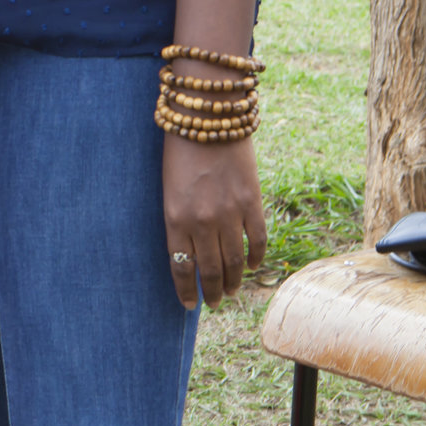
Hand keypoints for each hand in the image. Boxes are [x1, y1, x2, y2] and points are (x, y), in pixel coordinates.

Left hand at [163, 129, 266, 307]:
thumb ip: (179, 220)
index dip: (185, 290)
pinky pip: (257, 241)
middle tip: (215, 303)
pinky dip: (256, 258)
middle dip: (212, 291)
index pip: (181, 266)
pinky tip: (252, 266)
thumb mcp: (168, 189)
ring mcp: (229, 214)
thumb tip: (188, 251)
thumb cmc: (179, 153)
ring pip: (234, 262)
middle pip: (210, 270)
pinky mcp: (252, 204)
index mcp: (174, 218)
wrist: (207, 120)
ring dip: (233, 281)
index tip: (189, 305)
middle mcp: (201, 221)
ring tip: (231, 291)